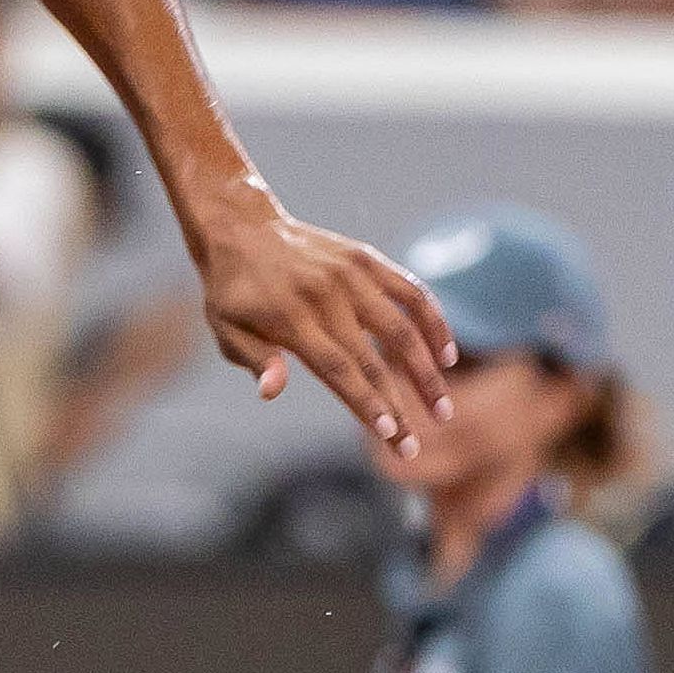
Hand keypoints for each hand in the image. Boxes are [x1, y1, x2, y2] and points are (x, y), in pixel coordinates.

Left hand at [196, 200, 455, 457]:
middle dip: (397, 405)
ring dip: (425, 372)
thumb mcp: (226, 328)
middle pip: (371, 359)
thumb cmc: (232, 291)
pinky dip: (434, 322)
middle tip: (416, 444)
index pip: (337, 369)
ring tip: (442, 410)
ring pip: (401, 328)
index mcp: (290, 319)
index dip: (366, 402)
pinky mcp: (366, 259)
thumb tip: (272, 391)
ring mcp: (349, 275)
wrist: (240, 227)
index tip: (390, 434)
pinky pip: (410, 292)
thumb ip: (254, 359)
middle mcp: (325, 296)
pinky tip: (448, 356)